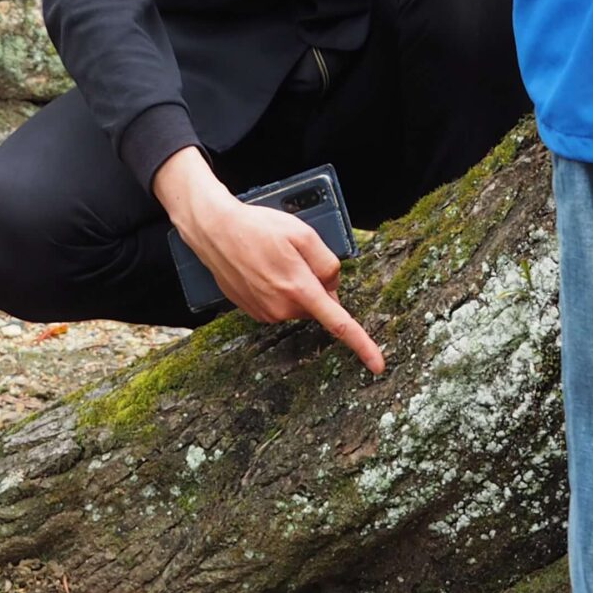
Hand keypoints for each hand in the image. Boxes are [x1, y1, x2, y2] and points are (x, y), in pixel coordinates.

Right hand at [153, 146, 384, 373]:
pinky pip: (279, 305)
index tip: (378, 365)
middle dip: (316, 286)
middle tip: (294, 256)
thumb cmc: (257, 227)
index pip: (339, 324)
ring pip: (297, 305)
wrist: (214, 230)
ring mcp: (265, 313)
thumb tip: (333, 287)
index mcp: (299, 289)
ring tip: (271, 258)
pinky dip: (277, 289)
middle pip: (317, 305)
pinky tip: (260, 268)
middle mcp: (282, 308)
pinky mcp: (252, 311)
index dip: (363, 345)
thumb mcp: (302, 233)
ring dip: (294, 286)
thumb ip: (327, 263)